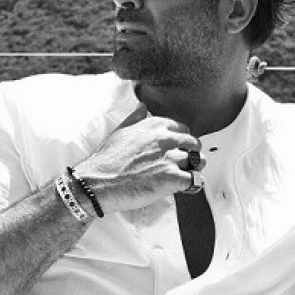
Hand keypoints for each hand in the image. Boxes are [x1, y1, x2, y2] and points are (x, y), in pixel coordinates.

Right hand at [74, 103, 205, 213]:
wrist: (98, 182)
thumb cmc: (107, 159)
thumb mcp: (120, 131)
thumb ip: (136, 118)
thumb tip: (143, 107)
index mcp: (155, 126)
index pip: (182, 128)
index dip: (182, 139)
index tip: (179, 147)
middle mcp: (165, 139)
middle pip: (193, 144)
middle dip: (192, 153)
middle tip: (187, 162)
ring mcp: (170, 158)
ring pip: (196, 161)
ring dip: (193, 169)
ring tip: (186, 175)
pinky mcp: (172, 178)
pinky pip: (195, 180)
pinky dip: (193, 185)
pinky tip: (187, 187)